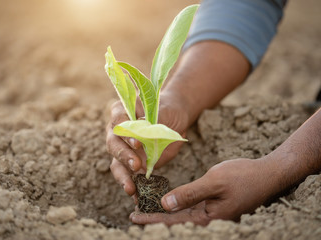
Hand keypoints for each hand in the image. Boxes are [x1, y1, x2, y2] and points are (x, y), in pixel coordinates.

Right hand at [106, 92, 189, 195]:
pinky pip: (126, 175)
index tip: (137, 143)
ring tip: (131, 188)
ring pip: (115, 163)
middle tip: (136, 165)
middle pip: (113, 143)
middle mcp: (116, 130)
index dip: (126, 133)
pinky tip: (136, 195)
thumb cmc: (167, 110)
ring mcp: (121, 148)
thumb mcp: (165, 111)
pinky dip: (130, 185)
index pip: (118, 121)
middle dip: (123, 155)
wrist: (173, 120)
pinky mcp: (129, 163)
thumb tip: (146, 130)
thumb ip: (155, 120)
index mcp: (122, 111)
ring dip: (122, 176)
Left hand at [130, 158, 279, 224]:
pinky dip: (178, 205)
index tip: (133, 217)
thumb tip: (165, 205)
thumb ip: (189, 194)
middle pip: (176, 221)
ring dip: (165, 212)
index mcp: (208, 218)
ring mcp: (213, 213)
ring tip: (146, 208)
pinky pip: (192, 207)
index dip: (152, 219)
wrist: (268, 174)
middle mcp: (209, 219)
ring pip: (183, 215)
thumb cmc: (243, 176)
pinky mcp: (216, 206)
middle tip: (134, 214)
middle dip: (154, 217)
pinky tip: (169, 202)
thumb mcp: (214, 182)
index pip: (173, 221)